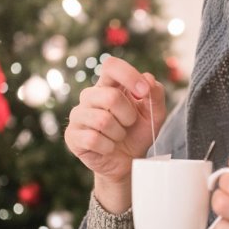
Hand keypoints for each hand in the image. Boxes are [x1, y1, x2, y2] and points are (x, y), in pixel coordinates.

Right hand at [64, 57, 165, 211]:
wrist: (127, 162)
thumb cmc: (138, 134)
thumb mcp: (155, 114)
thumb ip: (156, 94)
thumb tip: (148, 79)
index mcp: (108, 85)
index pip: (111, 66)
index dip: (128, 75)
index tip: (143, 92)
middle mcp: (90, 96)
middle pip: (110, 96)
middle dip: (128, 115)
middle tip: (129, 124)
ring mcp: (78, 116)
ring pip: (102, 120)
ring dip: (118, 133)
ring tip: (118, 137)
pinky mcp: (72, 136)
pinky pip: (93, 139)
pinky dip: (108, 146)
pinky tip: (108, 147)